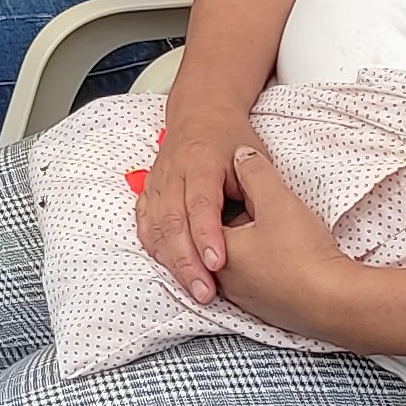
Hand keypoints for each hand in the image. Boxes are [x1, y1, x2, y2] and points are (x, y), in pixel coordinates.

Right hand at [137, 105, 259, 302]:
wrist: (201, 114)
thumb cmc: (231, 138)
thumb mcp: (254, 155)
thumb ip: (255, 187)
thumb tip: (260, 226)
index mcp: (201, 162)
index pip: (201, 203)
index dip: (207, 235)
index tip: (217, 264)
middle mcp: (173, 172)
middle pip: (173, 222)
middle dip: (187, 261)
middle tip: (204, 291)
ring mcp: (157, 182)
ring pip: (156, 227)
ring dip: (171, 261)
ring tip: (191, 287)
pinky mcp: (149, 192)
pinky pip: (145, 224)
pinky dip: (154, 248)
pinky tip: (168, 266)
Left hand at [214, 139, 361, 339]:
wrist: (335, 303)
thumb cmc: (302, 253)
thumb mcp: (277, 200)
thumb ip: (254, 172)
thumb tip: (240, 156)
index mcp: (216, 252)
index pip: (206, 217)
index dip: (229, 198)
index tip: (248, 191)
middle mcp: (223, 281)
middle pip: (220, 241)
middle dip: (237, 222)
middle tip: (264, 211)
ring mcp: (244, 299)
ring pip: (238, 262)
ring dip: (251, 246)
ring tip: (277, 233)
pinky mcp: (266, 311)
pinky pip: (255, 280)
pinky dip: (263, 266)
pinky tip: (285, 258)